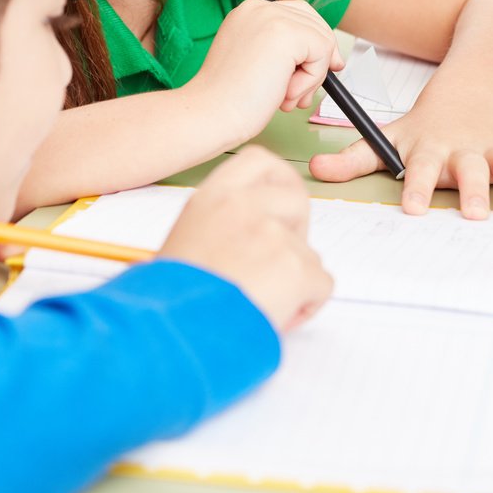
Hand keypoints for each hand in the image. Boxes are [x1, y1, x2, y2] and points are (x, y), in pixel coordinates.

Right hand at [159, 147, 332, 332]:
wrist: (171, 332)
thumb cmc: (170, 300)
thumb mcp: (186, 242)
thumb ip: (224, 227)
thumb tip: (251, 242)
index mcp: (213, 197)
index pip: (260, 161)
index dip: (280, 181)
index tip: (281, 204)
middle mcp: (244, 206)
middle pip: (297, 199)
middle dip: (297, 230)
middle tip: (275, 263)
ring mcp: (272, 234)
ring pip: (309, 252)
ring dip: (294, 280)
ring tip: (259, 305)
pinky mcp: (295, 267)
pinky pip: (322, 284)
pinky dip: (306, 305)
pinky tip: (273, 318)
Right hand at [186, 0, 343, 143]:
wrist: (211, 113)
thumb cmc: (229, 99)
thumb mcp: (258, 63)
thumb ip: (284, 52)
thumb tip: (328, 53)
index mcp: (248, 12)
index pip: (297, 15)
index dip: (314, 43)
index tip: (325, 67)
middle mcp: (259, 7)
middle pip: (315, 23)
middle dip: (318, 60)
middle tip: (304, 92)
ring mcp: (272, 17)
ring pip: (322, 41)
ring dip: (311, 77)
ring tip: (284, 97)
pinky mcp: (286, 33)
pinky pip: (322, 53)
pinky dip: (311, 80)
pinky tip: (284, 94)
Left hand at [309, 97, 492, 218]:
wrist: (467, 93)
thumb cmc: (424, 128)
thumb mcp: (388, 137)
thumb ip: (354, 158)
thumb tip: (313, 173)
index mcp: (432, 145)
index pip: (421, 166)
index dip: (416, 185)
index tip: (410, 208)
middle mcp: (465, 147)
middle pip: (469, 169)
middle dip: (472, 190)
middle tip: (473, 215)